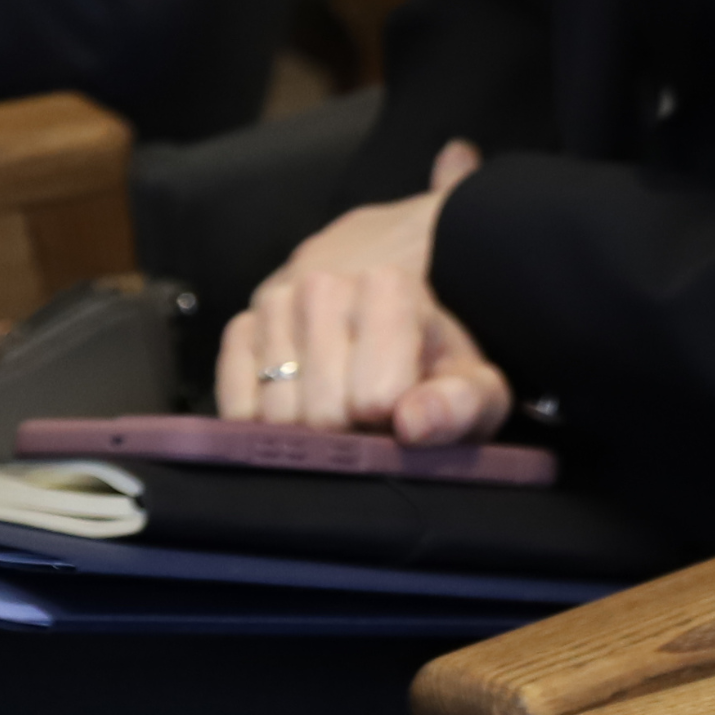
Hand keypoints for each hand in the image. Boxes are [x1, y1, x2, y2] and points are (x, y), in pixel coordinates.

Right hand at [216, 141, 511, 444]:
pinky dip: (265, 422)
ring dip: (308, 426)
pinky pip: (236, 408)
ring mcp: (273, 304)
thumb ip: (462, 403)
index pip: (372, 400)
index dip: (393, 420)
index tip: (406, 407)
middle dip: (350, 429)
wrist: (408, 293)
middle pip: (320, 413)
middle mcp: (322, 285)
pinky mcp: (240, 327)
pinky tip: (302, 403)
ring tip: (341, 402)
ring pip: (275, 414)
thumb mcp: (478, 381)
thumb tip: (413, 423)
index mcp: (388, 286)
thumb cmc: (443, 352)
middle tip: (372, 413)